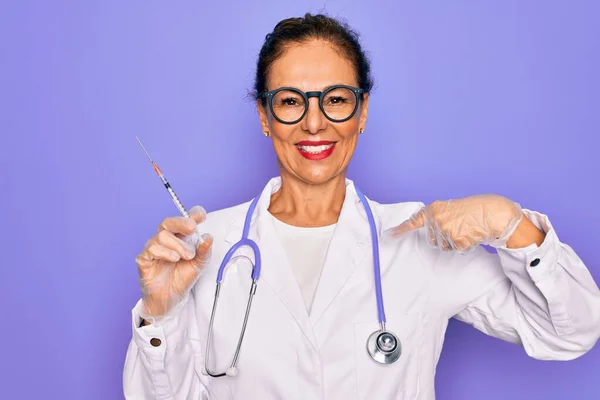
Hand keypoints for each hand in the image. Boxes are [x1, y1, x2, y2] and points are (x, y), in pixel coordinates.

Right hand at [135, 205, 212, 319]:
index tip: (201, 215)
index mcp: (179, 237)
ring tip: (186, 256)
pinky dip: (165, 252)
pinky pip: (151, 249)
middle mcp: (165, 240)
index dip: (192, 214)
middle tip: (193, 229)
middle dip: (181, 222)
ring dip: (177, 244)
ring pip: (162, 235)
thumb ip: (204, 251)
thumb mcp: (199, 265)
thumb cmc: (182, 278)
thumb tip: (208, 237)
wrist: (170, 299)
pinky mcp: (144, 259)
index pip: (183, 220)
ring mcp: (153, 248)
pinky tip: (174, 258)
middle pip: (168, 222)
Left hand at [387, 195, 522, 251]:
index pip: (414, 221)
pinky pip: (456, 250)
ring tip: (466, 229)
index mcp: (434, 209)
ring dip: (454, 242)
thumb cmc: (474, 209)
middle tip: (458, 227)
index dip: (400, 230)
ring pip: (443, 247)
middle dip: (443, 238)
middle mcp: (436, 219)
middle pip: (432, 240)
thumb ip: (438, 217)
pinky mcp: (456, 241)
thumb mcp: (451, 209)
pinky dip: (464, 246)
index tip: (388, 235)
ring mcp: (446, 231)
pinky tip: (471, 235)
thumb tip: (430, 232)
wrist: (494, 213)